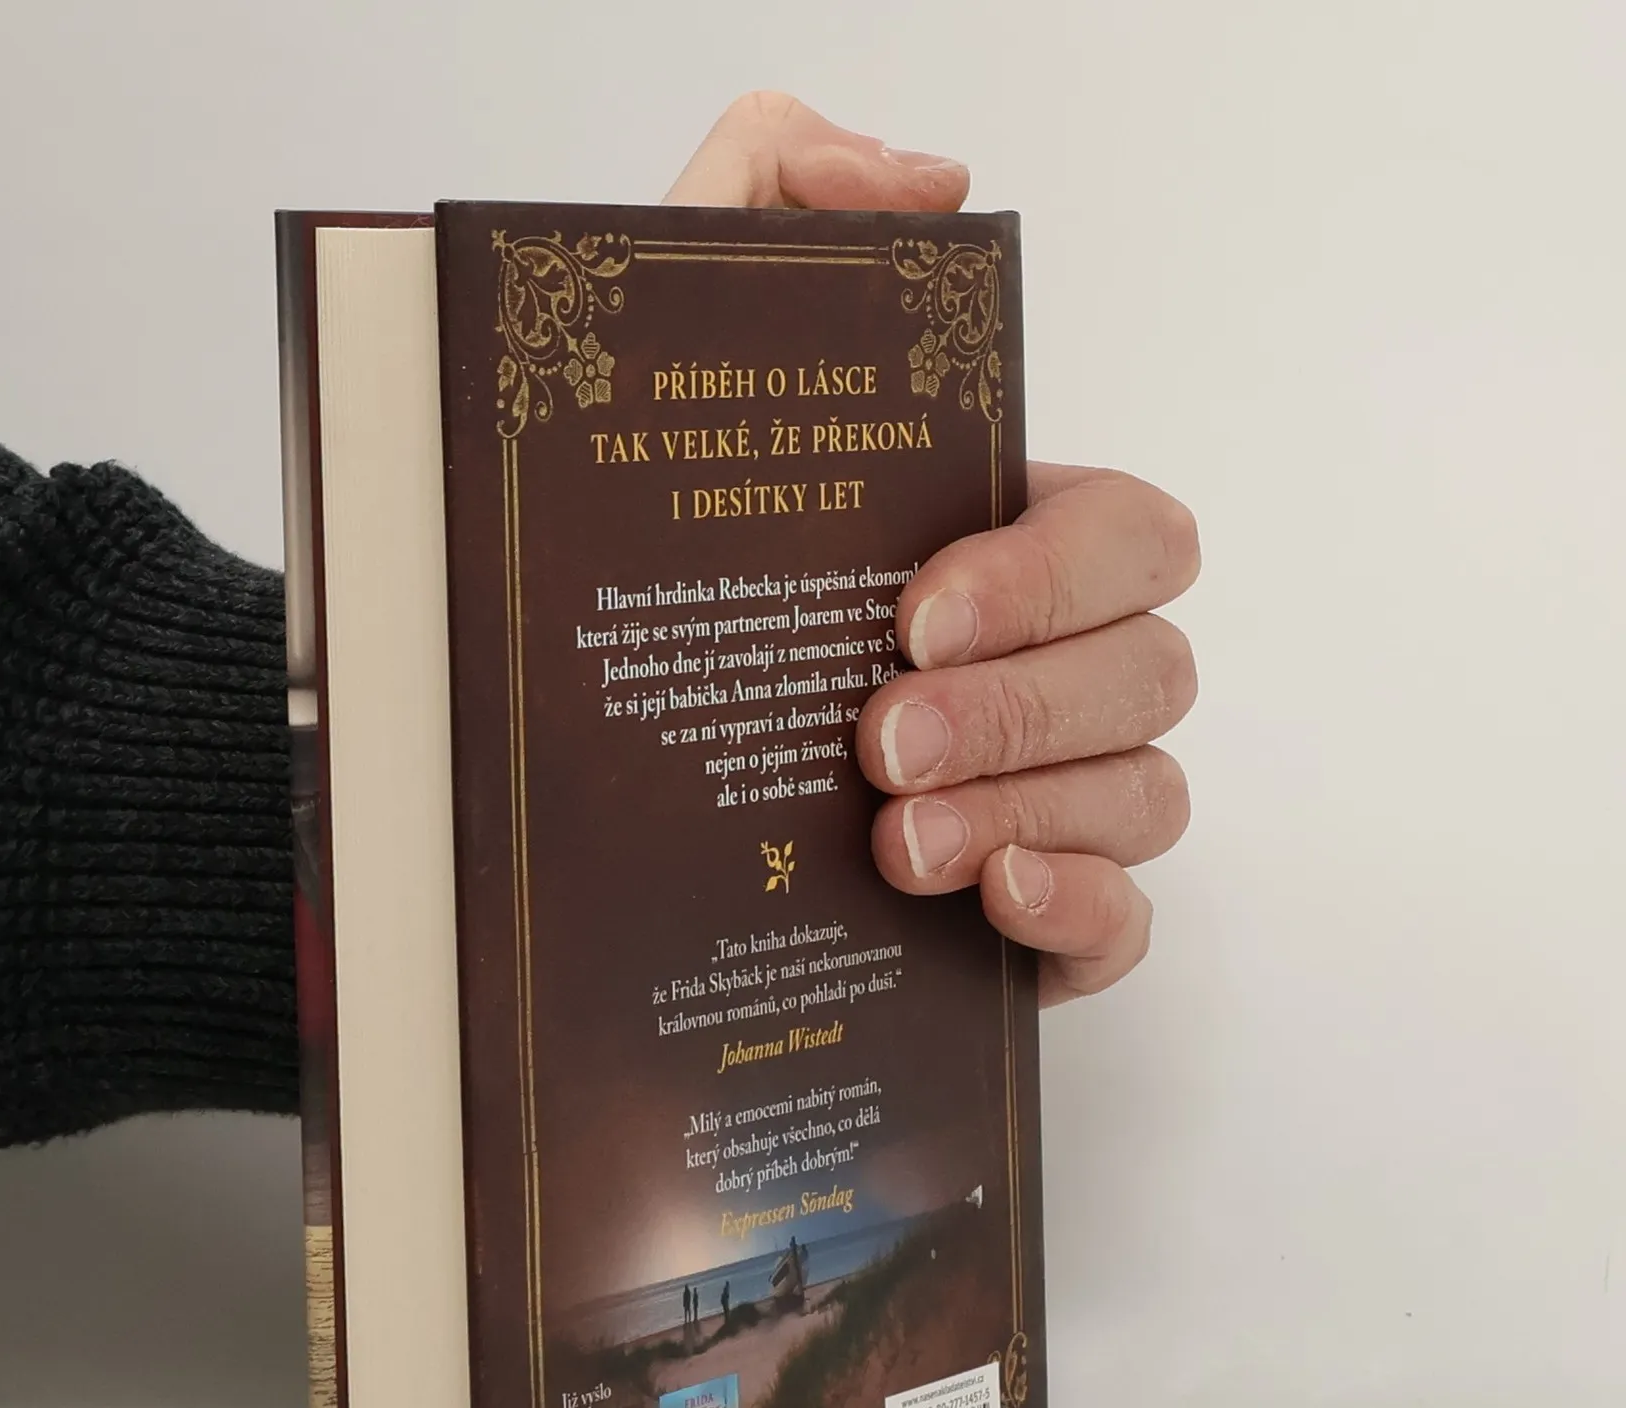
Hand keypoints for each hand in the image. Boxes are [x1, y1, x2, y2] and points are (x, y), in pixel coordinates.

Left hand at [668, 95, 1199, 1004]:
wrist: (560, 753)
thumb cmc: (640, 550)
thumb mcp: (665, 346)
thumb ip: (773, 193)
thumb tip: (929, 185)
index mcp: (1000, 546)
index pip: (1127, 534)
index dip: (1049, 576)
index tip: (911, 618)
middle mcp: (1050, 668)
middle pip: (1147, 672)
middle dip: (1021, 711)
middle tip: (879, 744)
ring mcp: (1053, 796)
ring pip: (1143, 795)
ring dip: (1030, 811)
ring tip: (894, 844)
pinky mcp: (1030, 921)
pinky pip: (1127, 922)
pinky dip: (1084, 913)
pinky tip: (994, 901)